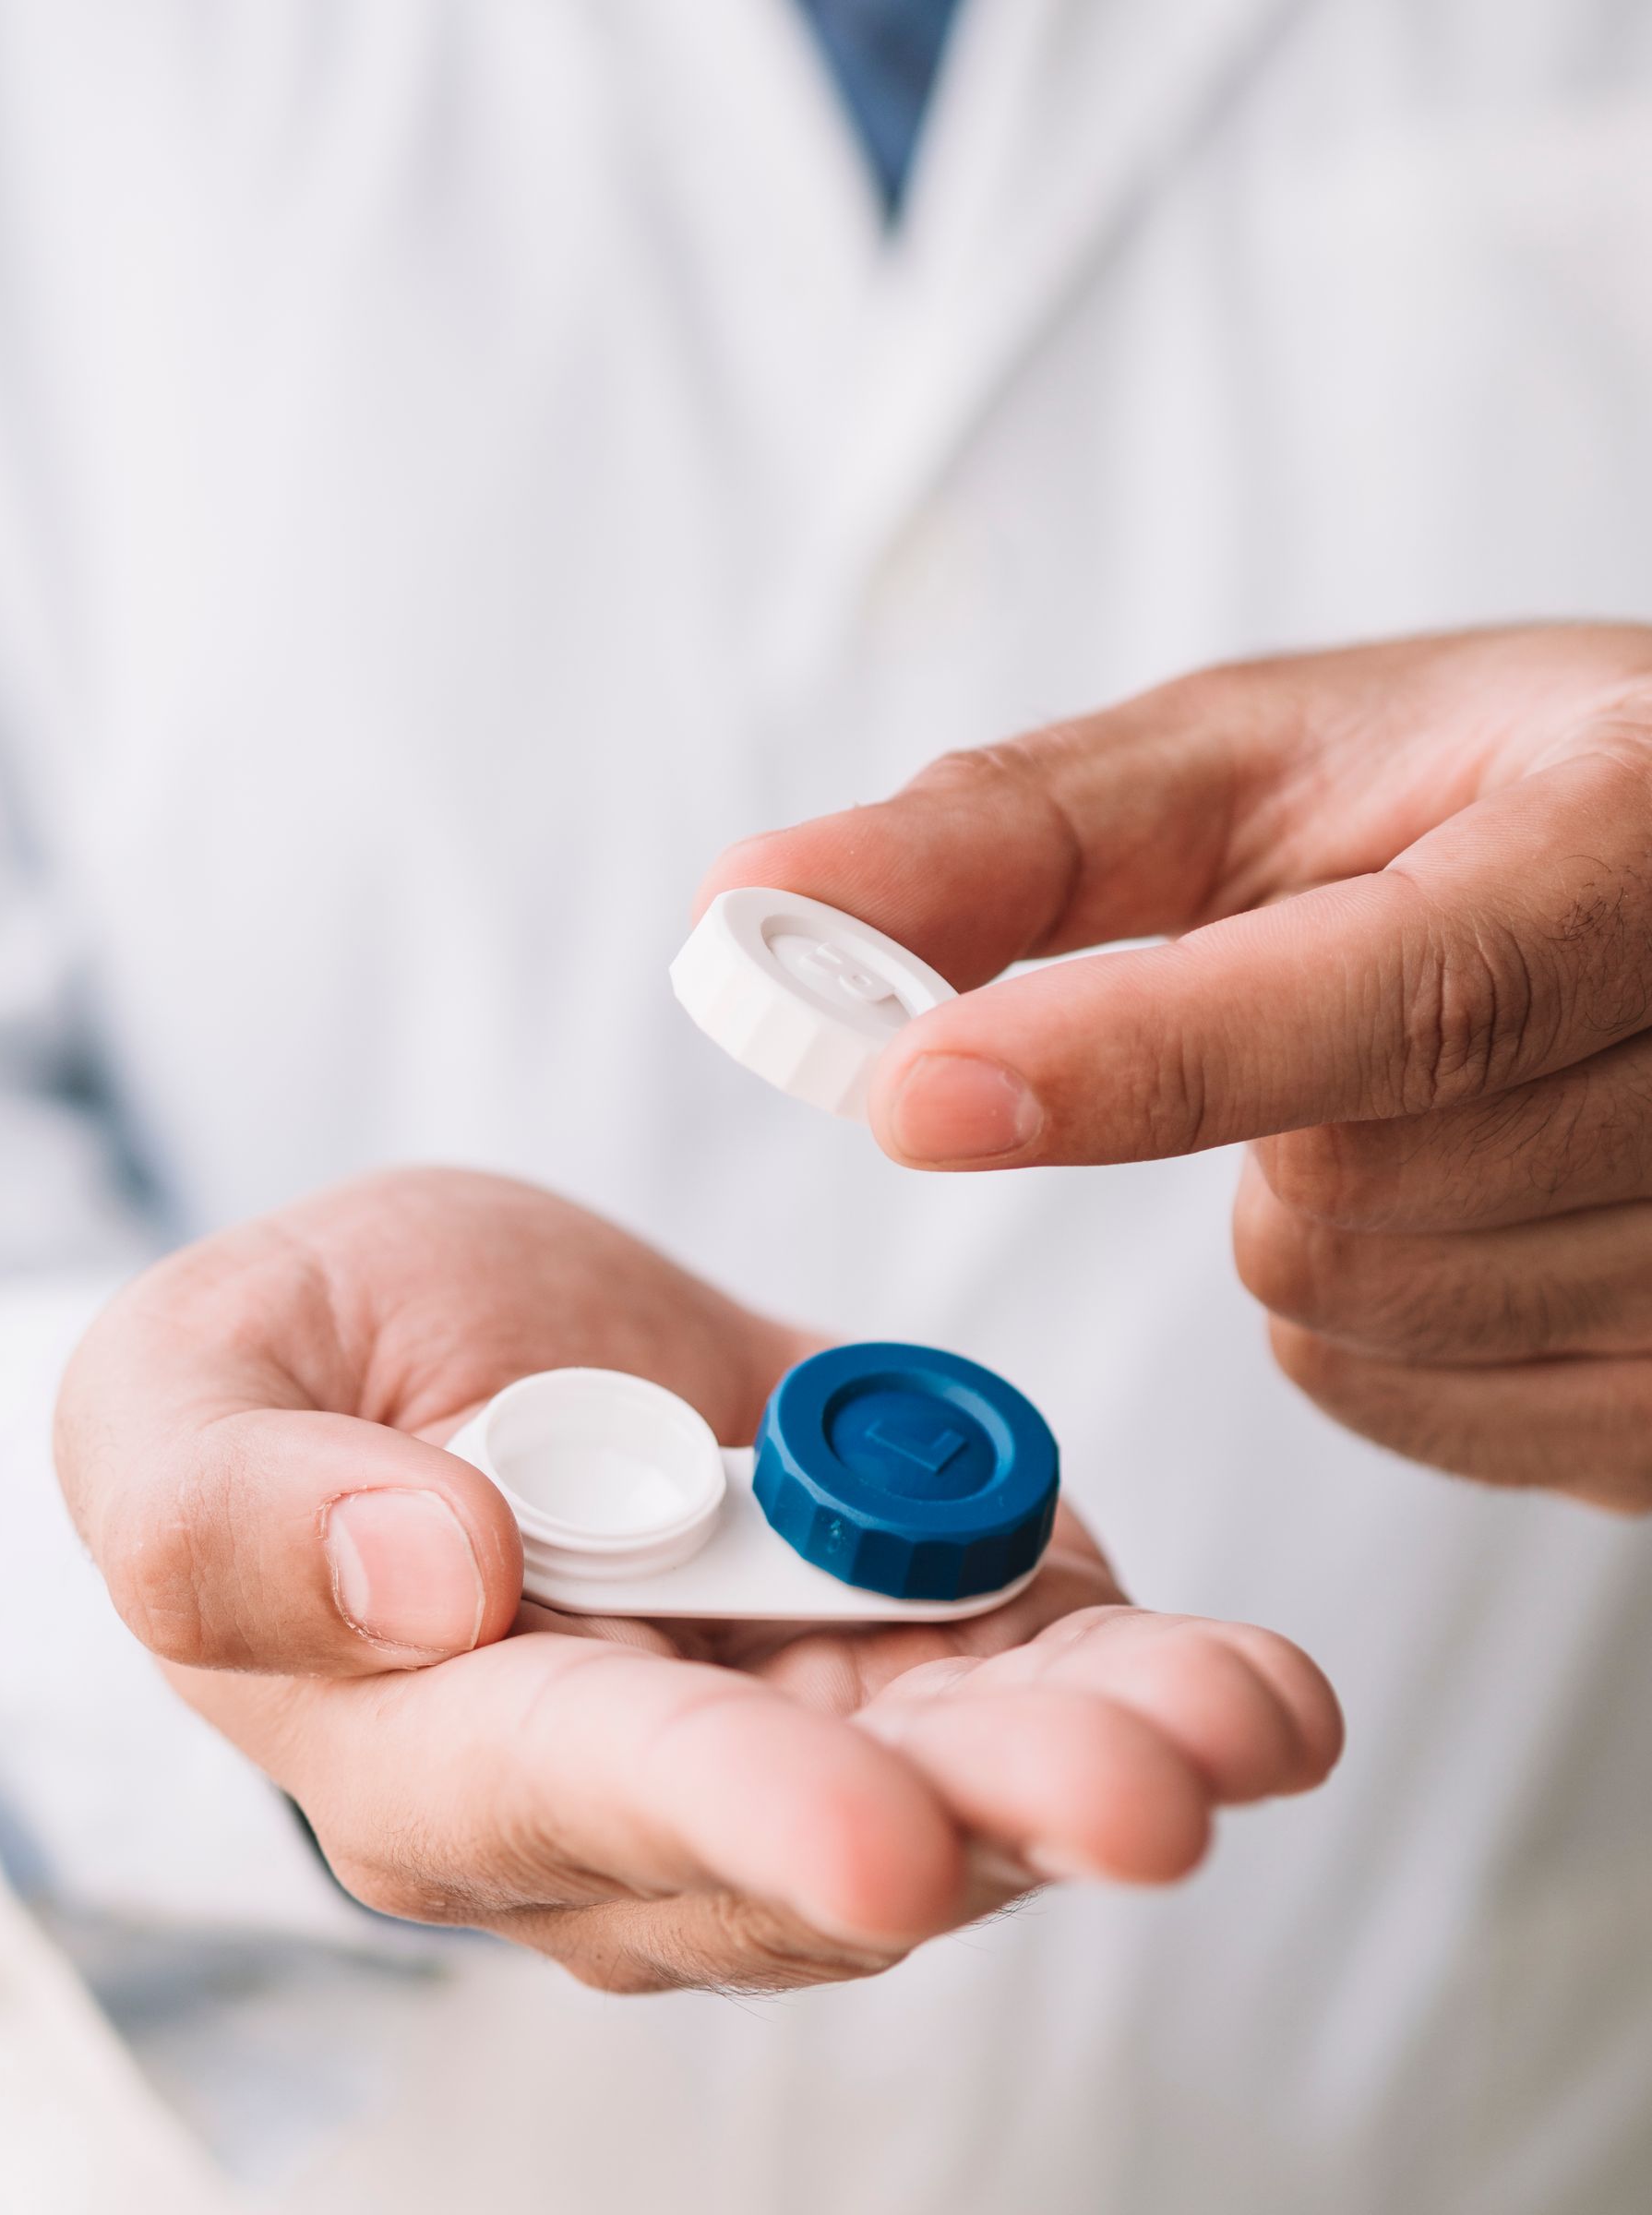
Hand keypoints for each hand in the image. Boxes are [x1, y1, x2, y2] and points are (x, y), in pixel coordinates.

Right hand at [57, 1169, 1338, 1991]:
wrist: (448, 1353)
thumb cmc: (301, 1378)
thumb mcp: (187, 1392)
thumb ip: (236, 1504)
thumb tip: (426, 1576)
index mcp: (443, 1735)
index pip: (595, 1793)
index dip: (741, 1818)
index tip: (884, 1844)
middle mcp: (644, 1785)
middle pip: (832, 1828)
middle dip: (996, 1814)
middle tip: (1150, 1798)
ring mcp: (797, 1718)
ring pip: (965, 1779)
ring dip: (1113, 1753)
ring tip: (1246, 1718)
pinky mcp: (904, 1636)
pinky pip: (1029, 1678)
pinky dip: (1140, 1676)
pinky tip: (1246, 1685)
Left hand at [701, 625, 1651, 1508]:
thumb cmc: (1459, 799)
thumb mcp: (1252, 764)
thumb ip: (1011, 836)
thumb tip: (756, 897)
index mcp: (1646, 835)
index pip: (1411, 992)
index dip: (1149, 1057)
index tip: (916, 1093)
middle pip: (1357, 1192)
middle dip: (1249, 1121)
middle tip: (1327, 997)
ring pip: (1370, 1316)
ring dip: (1309, 1219)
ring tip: (1419, 1095)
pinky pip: (1422, 1411)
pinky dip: (1371, 1324)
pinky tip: (1458, 1205)